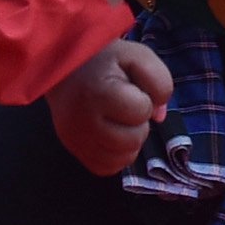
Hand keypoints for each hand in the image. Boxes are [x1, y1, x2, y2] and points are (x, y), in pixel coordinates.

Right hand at [49, 35, 175, 177]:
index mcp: (97, 92)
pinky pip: (108, 168)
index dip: (145, 100)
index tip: (131, 89)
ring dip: (129, 140)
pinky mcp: (74, 151)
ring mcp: (75, 140)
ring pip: (123, 159)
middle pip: (133, 140)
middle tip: (126, 106)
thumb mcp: (138, 57)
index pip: (141, 111)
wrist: (65, 68)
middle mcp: (82, 122)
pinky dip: (116, 154)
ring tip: (118, 119)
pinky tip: (112, 134)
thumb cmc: (105, 61)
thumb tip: (159, 117)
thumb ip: (159, 82)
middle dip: (138, 123)